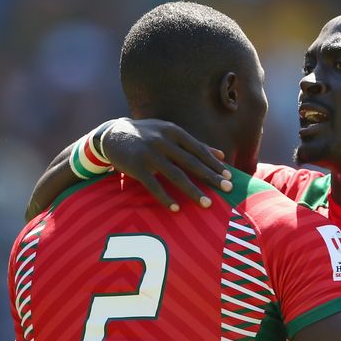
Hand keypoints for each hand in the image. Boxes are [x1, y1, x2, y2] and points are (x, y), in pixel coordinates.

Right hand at [102, 118, 231, 210]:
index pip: (198, 149)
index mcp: (173, 131)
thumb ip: (195, 144)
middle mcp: (162, 140)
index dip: (214, 163)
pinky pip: (153, 185)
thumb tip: (221, 155)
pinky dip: (165, 197)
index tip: (228, 176)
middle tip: (227, 189)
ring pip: (175, 174)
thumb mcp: (170, 133)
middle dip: (210, 176)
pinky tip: (176, 209)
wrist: (112, 133)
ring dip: (192, 190)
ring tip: (206, 204)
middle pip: (191, 162)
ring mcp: (149, 153)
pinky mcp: (136, 166)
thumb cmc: (147, 135)